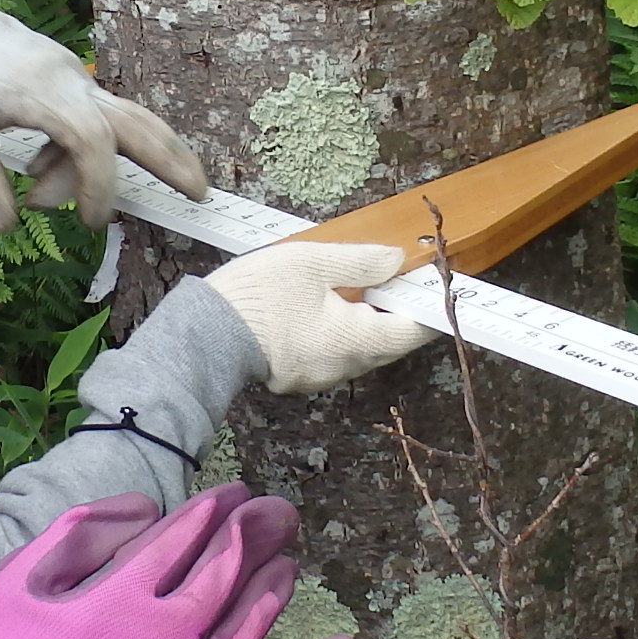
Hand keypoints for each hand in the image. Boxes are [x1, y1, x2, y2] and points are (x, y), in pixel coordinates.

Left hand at [0, 0, 207, 230]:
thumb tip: (9, 223)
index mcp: (43, 88)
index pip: (92, 139)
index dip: (99, 184)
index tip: (89, 221)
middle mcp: (68, 79)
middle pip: (136, 119)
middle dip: (170, 158)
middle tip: (200, 195)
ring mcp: (69, 75)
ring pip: (119, 119)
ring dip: (108, 166)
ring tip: (45, 200)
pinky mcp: (61, 77)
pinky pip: (91, 118)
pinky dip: (82, 151)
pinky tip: (39, 168)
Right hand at [0, 484, 352, 638]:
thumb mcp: (20, 574)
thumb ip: (82, 528)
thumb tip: (148, 507)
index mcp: (124, 594)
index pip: (189, 534)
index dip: (215, 507)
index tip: (230, 492)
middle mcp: (169, 635)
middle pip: (231, 566)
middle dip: (256, 528)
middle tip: (274, 508)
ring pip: (255, 619)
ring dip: (275, 580)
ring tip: (285, 558)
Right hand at [205, 240, 439, 394]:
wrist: (206, 333)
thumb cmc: (258, 296)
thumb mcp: (312, 262)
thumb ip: (362, 261)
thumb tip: (397, 261)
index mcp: (356, 340)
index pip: (414, 329)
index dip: (428, 304)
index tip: (431, 280)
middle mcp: (345, 367)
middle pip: (390, 340)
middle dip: (397, 308)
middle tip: (392, 272)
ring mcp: (322, 377)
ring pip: (362, 348)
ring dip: (367, 320)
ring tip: (354, 285)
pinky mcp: (301, 377)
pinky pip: (336, 353)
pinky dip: (340, 331)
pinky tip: (324, 307)